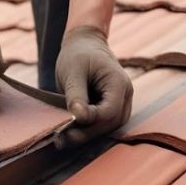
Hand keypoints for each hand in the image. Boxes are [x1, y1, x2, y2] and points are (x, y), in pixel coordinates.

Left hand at [55, 25, 132, 145]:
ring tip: (62, 139)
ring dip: (86, 135)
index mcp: (118, 83)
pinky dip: (87, 131)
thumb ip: (77, 94)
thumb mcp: (73, 72)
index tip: (67, 125)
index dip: (90, 121)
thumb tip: (79, 117)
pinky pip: (102, 125)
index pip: (109, 111)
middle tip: (60, 140)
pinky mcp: (111, 109)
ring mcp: (121, 103)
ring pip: (108, 128)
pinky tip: (69, 134)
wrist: (84, 45)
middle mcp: (125, 95)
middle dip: (86, 134)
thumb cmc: (77, 55)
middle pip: (110, 124)